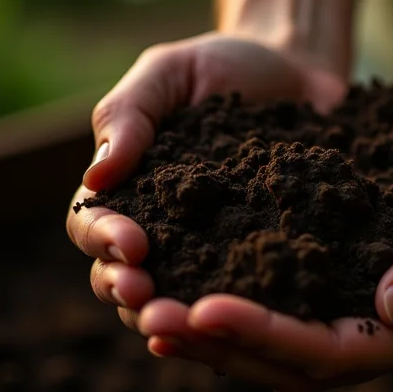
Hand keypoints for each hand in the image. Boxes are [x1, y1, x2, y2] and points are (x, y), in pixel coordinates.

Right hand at [66, 32, 345, 329]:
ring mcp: (218, 248)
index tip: (132, 244)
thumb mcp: (168, 72)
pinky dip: (244, 313)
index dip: (104, 240)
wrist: (297, 69)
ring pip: (183, 298)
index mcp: (130, 188)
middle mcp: (167, 229)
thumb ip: (128, 115)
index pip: (95, 224)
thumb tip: (95, 178)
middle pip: (128, 277)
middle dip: (131, 294)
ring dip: (178, 318)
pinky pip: (251, 291)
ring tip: (189, 325)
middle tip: (147, 300)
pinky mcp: (267, 255)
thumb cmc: (224, 66)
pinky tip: (254, 324)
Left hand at [138, 119, 392, 391]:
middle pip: (294, 361)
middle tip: (150, 315)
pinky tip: (181, 286)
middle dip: (222, 344)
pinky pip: (277, 306)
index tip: (205, 310)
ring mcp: (360, 312)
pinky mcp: (338, 283)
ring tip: (145, 309)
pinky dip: (231, 307)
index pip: (340, 349)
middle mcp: (388, 332)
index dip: (271, 336)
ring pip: (277, 345)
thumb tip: (392, 306)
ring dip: (213, 336)